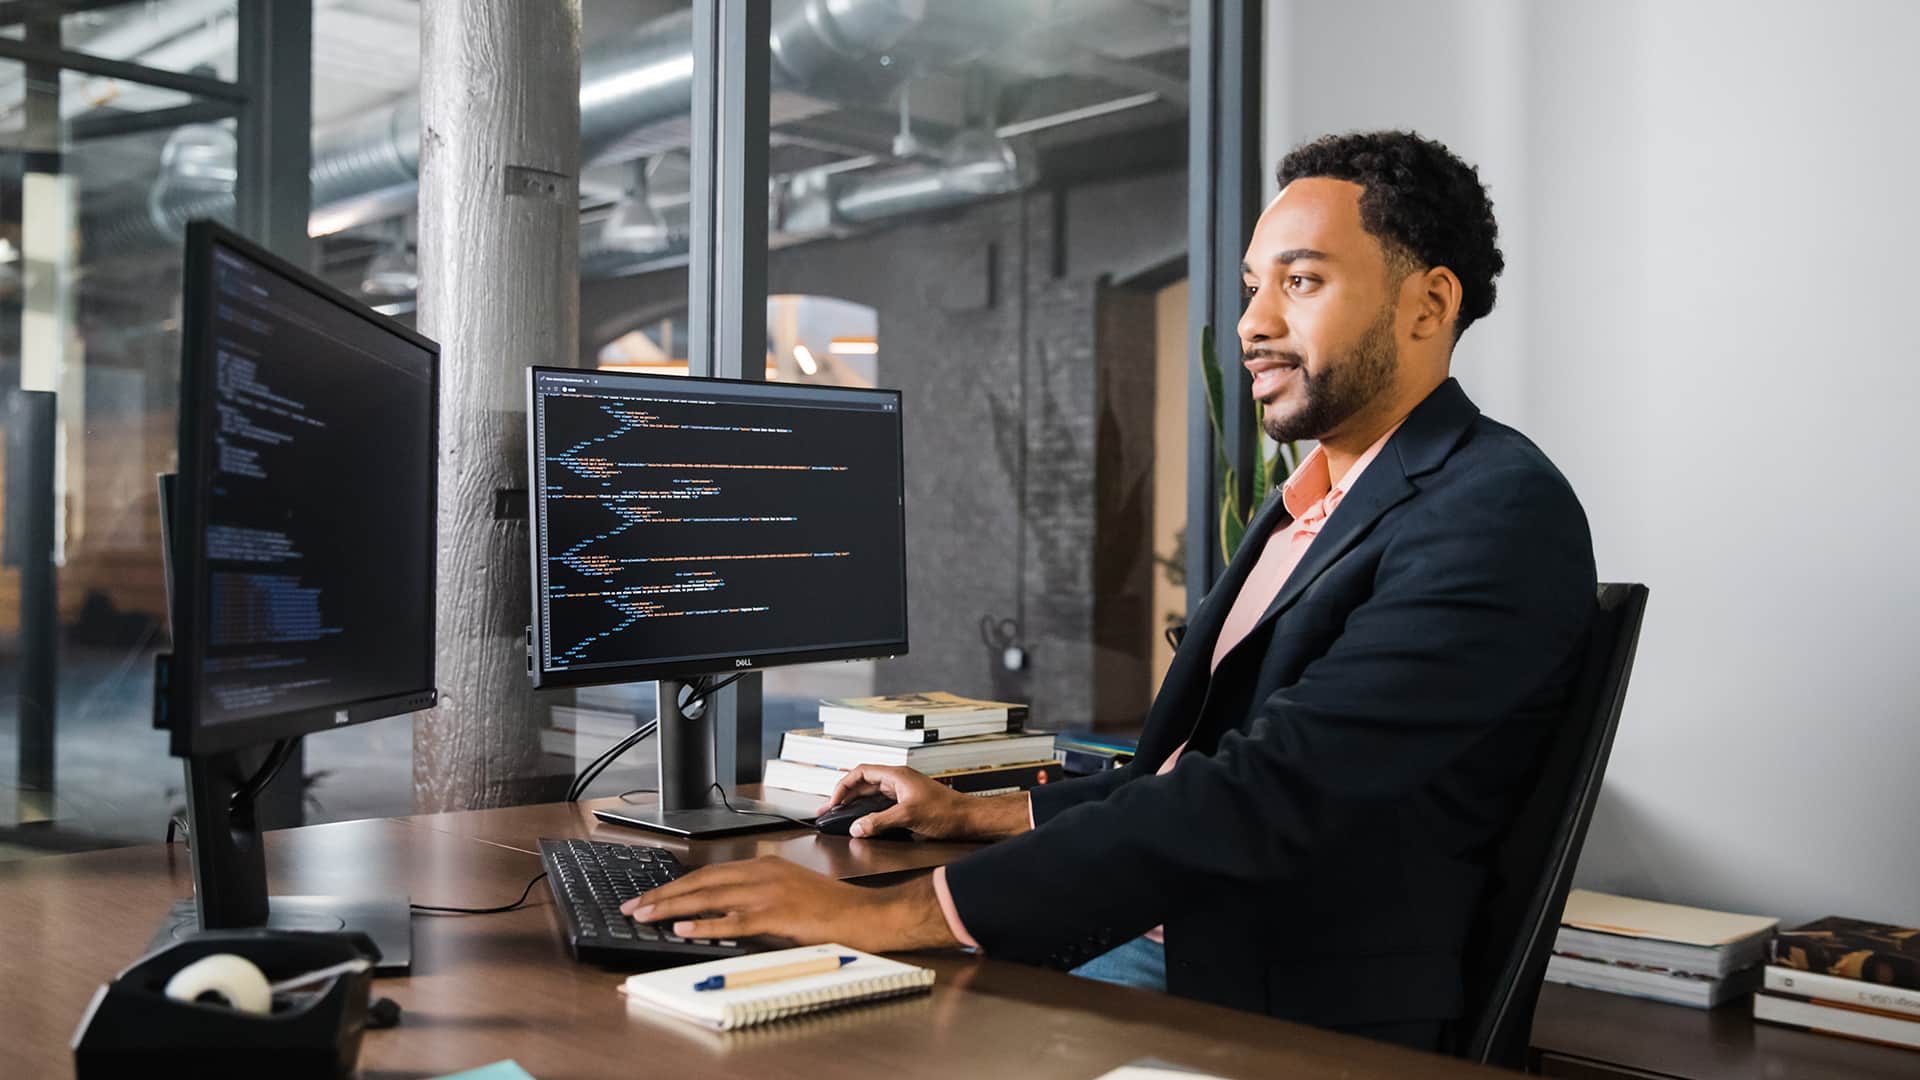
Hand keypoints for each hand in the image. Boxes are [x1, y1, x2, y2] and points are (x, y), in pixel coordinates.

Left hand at [619, 855, 957, 951]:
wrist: (863, 915)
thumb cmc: (827, 908)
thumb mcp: (784, 892)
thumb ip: (751, 895)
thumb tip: (713, 910)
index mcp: (762, 866)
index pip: (707, 874)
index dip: (675, 885)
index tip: (649, 895)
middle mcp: (761, 873)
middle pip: (701, 882)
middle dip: (663, 894)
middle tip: (634, 906)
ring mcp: (769, 892)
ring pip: (710, 898)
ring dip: (673, 907)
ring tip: (646, 916)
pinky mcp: (777, 914)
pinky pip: (733, 920)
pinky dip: (706, 924)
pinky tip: (684, 929)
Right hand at [818, 765, 1029, 840]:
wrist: (969, 819)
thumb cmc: (946, 812)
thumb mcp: (908, 817)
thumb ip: (879, 822)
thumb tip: (856, 828)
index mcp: (897, 775)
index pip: (861, 772)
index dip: (843, 785)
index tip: (833, 800)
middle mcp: (898, 780)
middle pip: (863, 783)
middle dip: (844, 796)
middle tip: (829, 810)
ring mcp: (903, 792)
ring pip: (871, 794)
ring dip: (855, 804)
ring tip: (840, 815)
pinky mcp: (907, 804)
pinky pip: (881, 804)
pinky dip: (868, 811)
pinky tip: (862, 821)